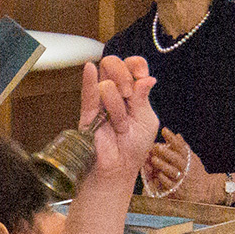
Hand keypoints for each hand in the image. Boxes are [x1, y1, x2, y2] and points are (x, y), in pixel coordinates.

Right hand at [81, 54, 157, 192]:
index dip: (137, 65)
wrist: (118, 169)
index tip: (142, 76)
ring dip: (117, 106)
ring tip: (119, 124)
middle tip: (128, 95)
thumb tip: (146, 78)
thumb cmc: (134, 148)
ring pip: (106, 84)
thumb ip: (144, 99)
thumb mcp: (147, 121)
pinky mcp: (88, 114)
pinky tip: (89, 69)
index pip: (132, 65)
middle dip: (124, 76)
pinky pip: (88, 93)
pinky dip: (89, 80)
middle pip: (114, 64)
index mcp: (132, 92)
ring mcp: (99, 102)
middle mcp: (114, 92)